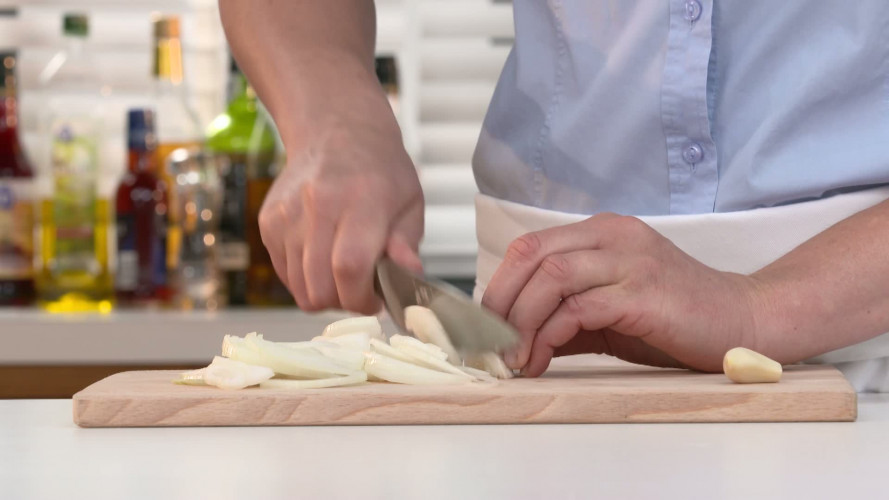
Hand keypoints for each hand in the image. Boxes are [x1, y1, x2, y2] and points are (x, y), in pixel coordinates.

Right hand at [258, 86, 423, 313]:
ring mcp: (287, 215)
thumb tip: (410, 275)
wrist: (335, 130)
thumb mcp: (410, 202)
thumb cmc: (380, 170)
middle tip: (361, 289)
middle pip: (319, 286)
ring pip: (299, 287)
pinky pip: (285, 274)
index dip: (362, 298)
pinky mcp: (268, 222)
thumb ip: (407, 243)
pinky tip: (323, 257)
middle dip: (344, 301)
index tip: (376, 301)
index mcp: (361, 201)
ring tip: (343, 273)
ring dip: (324, 292)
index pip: (350, 268)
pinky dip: (305, 277)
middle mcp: (318, 206)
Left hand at [481, 214, 763, 375]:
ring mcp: (630, 260)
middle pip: (533, 254)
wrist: (742, 321)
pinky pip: (579, 307)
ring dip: (521, 320)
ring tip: (512, 358)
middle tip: (488, 343)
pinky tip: (541, 359)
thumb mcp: (607, 312)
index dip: (499, 285)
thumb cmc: (673, 318)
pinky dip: (549, 335)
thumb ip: (563, 316)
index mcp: (602, 232)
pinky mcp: (644, 292)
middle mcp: (614, 236)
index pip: (530, 246)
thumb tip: (513, 340)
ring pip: (552, 276)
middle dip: (500, 301)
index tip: (484, 325)